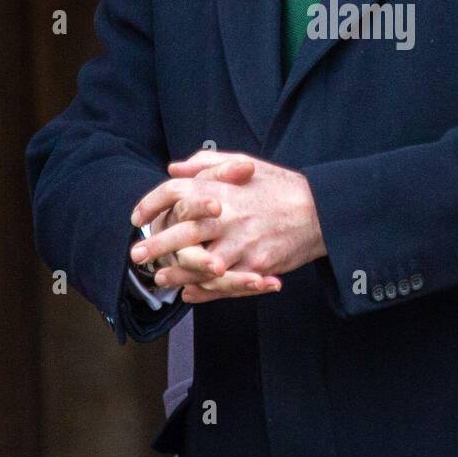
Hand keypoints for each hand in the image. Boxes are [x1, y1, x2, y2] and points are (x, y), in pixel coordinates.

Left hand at [132, 151, 324, 295]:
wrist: (321, 211)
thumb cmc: (280, 187)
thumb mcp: (244, 165)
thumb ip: (206, 164)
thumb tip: (173, 167)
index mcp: (222, 188)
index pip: (175, 192)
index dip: (151, 204)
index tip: (138, 218)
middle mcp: (228, 215)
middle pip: (180, 232)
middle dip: (155, 246)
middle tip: (136, 256)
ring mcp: (242, 242)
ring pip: (198, 264)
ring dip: (176, 273)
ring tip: (160, 278)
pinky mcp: (256, 265)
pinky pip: (223, 283)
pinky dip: (204, 291)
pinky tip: (190, 292)